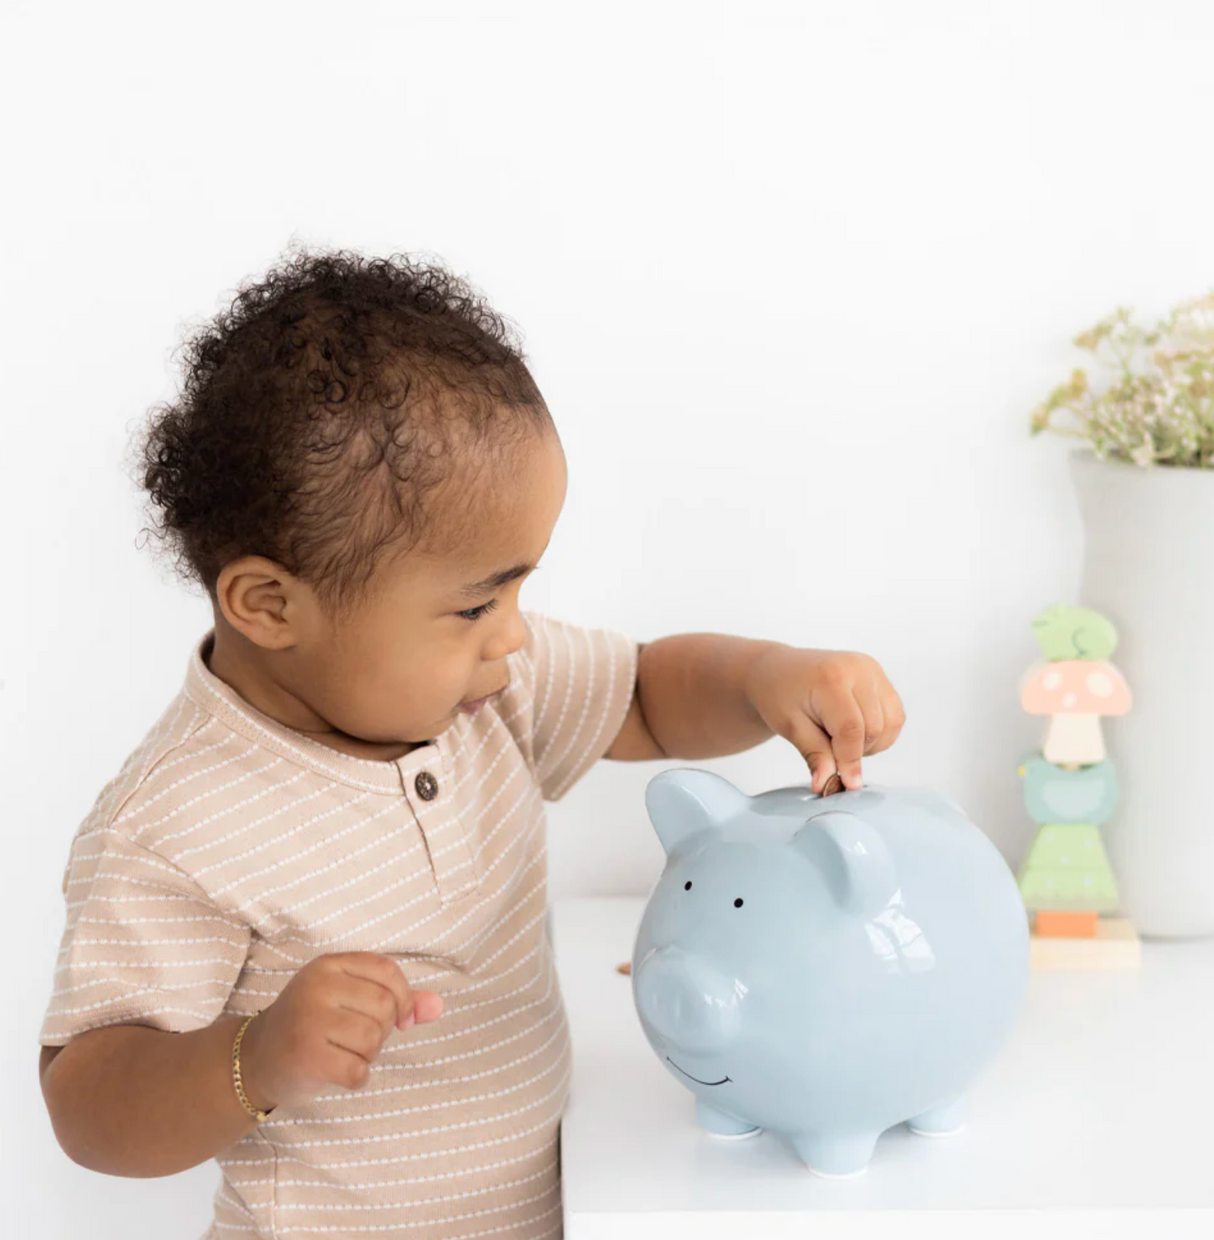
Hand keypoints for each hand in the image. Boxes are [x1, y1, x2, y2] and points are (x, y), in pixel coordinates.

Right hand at [238, 952, 443, 1110]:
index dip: (404, 997)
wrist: (257, 1058)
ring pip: (373, 1039)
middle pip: (384, 1007)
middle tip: (357, 1037)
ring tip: (345, 1051)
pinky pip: (358, 1071)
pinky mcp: (306, 1058)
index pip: (387, 971)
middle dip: (382, 1029)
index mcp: (329, 965)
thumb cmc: (312, 1024)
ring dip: (368, 1054)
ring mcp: (309, 1022)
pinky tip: (339, 1071)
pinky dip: (357, 1076)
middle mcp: (317, 987)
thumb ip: (398, 999)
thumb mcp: (349, 999)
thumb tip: (438, 1006)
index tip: (400, 1017)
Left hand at [744, 645, 904, 792]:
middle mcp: (858, 668)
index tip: (848, 785)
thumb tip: (827, 785)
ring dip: (872, 742)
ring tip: (840, 736)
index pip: (852, 728)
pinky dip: (881, 732)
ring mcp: (873, 670)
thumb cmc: (780, 694)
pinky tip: (855, 730)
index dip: (851, 761)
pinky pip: (895, 715)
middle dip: (856, 751)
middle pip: (875, 728)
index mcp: (831, 677)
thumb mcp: (790, 727)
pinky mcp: (881, 677)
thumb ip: (815, 755)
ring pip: (891, 723)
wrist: (780, 669)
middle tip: (828, 749)